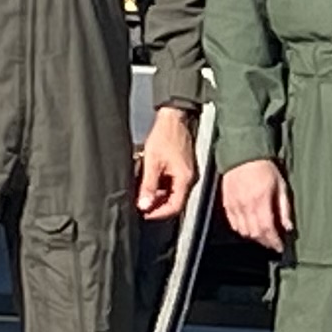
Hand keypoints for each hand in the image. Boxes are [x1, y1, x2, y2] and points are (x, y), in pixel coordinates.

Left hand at [132, 106, 198, 221]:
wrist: (174, 118)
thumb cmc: (165, 136)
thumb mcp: (152, 162)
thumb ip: (148, 186)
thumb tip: (144, 205)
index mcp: (185, 179)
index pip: (175, 207)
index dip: (159, 213)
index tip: (145, 213)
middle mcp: (190, 178)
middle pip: (175, 202)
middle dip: (157, 206)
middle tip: (141, 204)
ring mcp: (188, 173)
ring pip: (173, 194)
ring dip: (159, 196)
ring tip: (143, 193)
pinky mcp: (184, 168)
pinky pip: (174, 184)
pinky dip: (162, 187)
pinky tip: (150, 182)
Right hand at [219, 157, 292, 250]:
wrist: (243, 154)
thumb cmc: (264, 167)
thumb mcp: (280, 185)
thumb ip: (284, 207)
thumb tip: (287, 226)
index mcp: (261, 200)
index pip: (267, 229)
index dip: (274, 241)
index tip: (280, 247)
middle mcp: (246, 205)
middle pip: (254, 233)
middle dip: (265, 242)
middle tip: (273, 243)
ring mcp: (234, 206)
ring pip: (243, 231)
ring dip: (254, 237)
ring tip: (263, 236)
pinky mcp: (227, 204)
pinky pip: (233, 224)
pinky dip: (242, 230)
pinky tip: (249, 227)